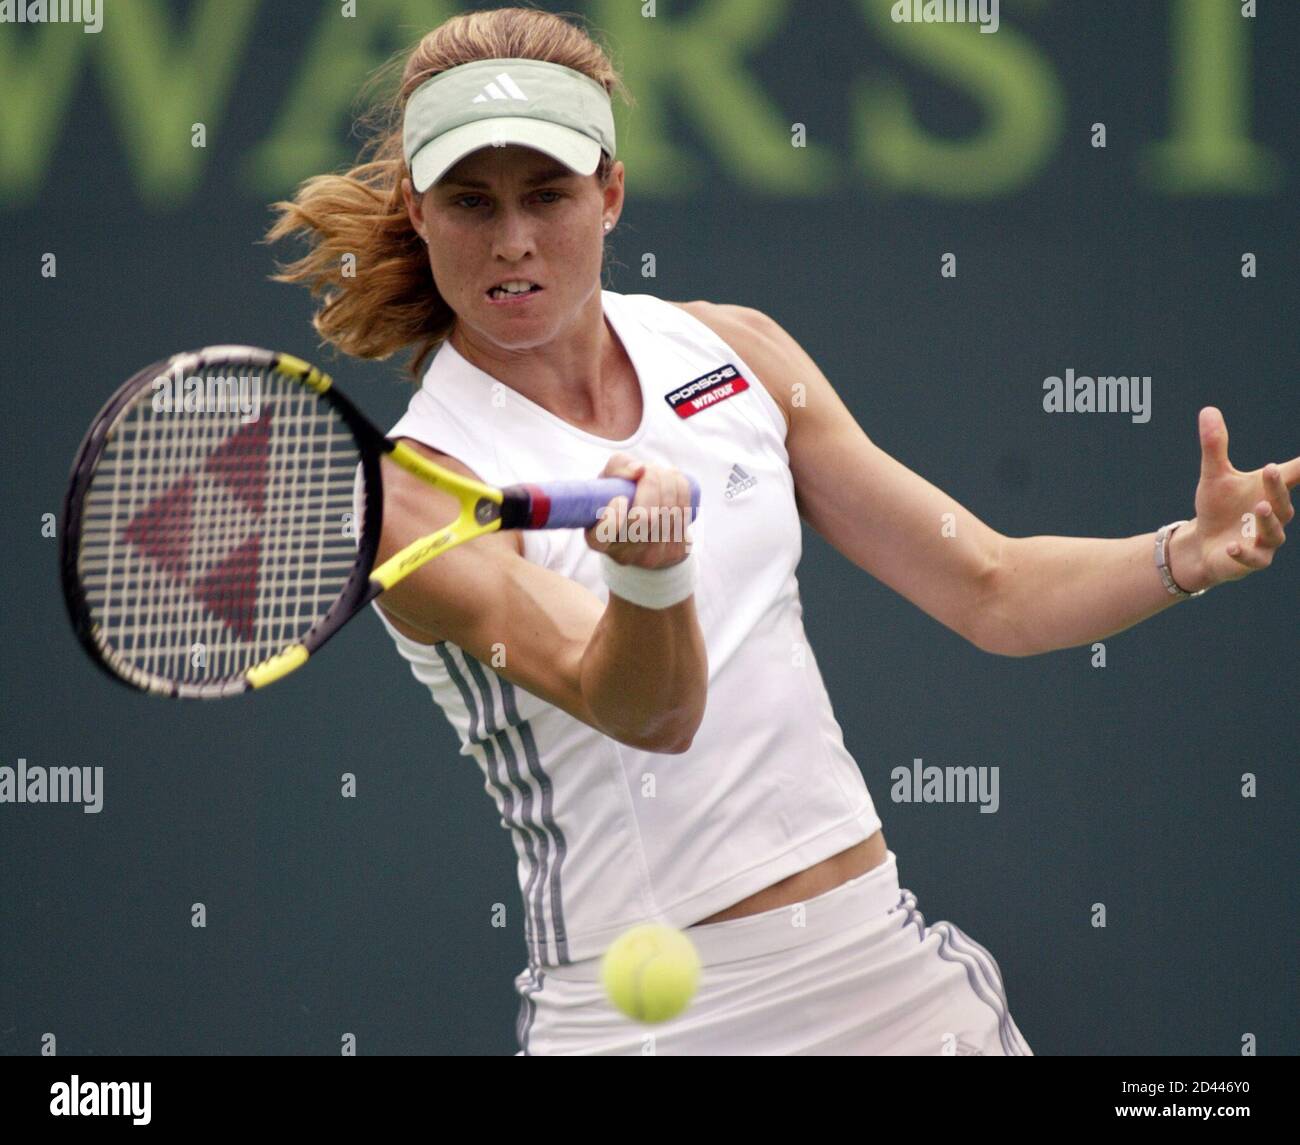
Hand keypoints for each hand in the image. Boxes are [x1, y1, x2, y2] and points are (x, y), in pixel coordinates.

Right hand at [584, 453, 694, 569]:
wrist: (644, 522)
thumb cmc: (619, 495)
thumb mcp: (608, 480)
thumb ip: (617, 467)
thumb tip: (639, 469)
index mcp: (598, 540)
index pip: (602, 537)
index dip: (612, 520)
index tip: (620, 498)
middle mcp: (624, 554)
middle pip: (643, 520)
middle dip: (651, 485)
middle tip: (649, 469)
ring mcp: (651, 556)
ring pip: (667, 515)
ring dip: (669, 483)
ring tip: (662, 471)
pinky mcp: (674, 552)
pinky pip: (683, 516)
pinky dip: (681, 491)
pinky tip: (675, 480)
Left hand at [1171, 407, 1297, 590]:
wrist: (1202, 543)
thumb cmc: (1217, 507)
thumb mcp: (1214, 475)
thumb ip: (1215, 446)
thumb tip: (1207, 410)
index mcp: (1270, 491)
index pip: (1296, 473)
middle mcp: (1275, 515)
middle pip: (1283, 502)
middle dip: (1277, 487)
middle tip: (1269, 470)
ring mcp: (1265, 540)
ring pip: (1275, 532)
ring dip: (1269, 520)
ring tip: (1259, 505)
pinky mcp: (1250, 560)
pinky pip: (1253, 559)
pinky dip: (1243, 553)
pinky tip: (1232, 545)